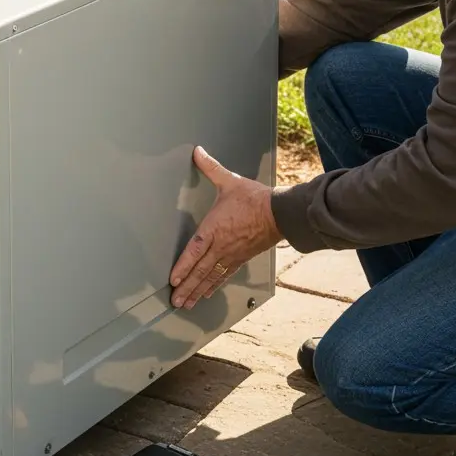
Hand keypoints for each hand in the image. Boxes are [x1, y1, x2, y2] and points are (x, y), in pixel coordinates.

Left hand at [169, 146, 282, 309]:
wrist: (281, 213)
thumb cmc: (255, 199)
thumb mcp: (229, 181)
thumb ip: (210, 168)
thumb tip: (197, 152)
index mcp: (214, 228)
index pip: (193, 251)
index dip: (182, 267)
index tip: (173, 280)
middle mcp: (221, 245)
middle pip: (200, 270)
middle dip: (186, 287)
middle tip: (175, 301)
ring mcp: (231, 254)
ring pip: (211, 277)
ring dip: (197, 291)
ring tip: (186, 304)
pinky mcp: (241, 258)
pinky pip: (224, 275)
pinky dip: (214, 286)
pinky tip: (206, 294)